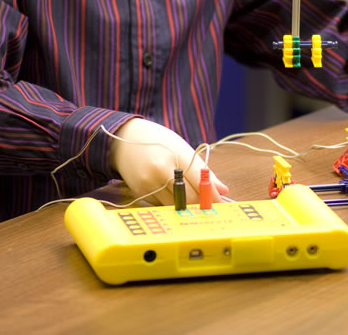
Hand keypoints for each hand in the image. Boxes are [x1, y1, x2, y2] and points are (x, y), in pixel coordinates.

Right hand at [109, 118, 228, 205]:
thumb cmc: (158, 141)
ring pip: (176, 206)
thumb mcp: (182, 148)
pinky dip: (170, 203)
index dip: (212, 195)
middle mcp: (161, 171)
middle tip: (209, 206)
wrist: (124, 140)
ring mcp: (149, 184)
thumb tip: (223, 190)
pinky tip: (169, 192)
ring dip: (186, 206)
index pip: (200, 181)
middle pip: (189, 198)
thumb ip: (203, 171)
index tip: (221, 203)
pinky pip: (162, 205)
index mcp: (176, 155)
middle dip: (201, 204)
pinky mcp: (141, 194)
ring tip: (190, 197)